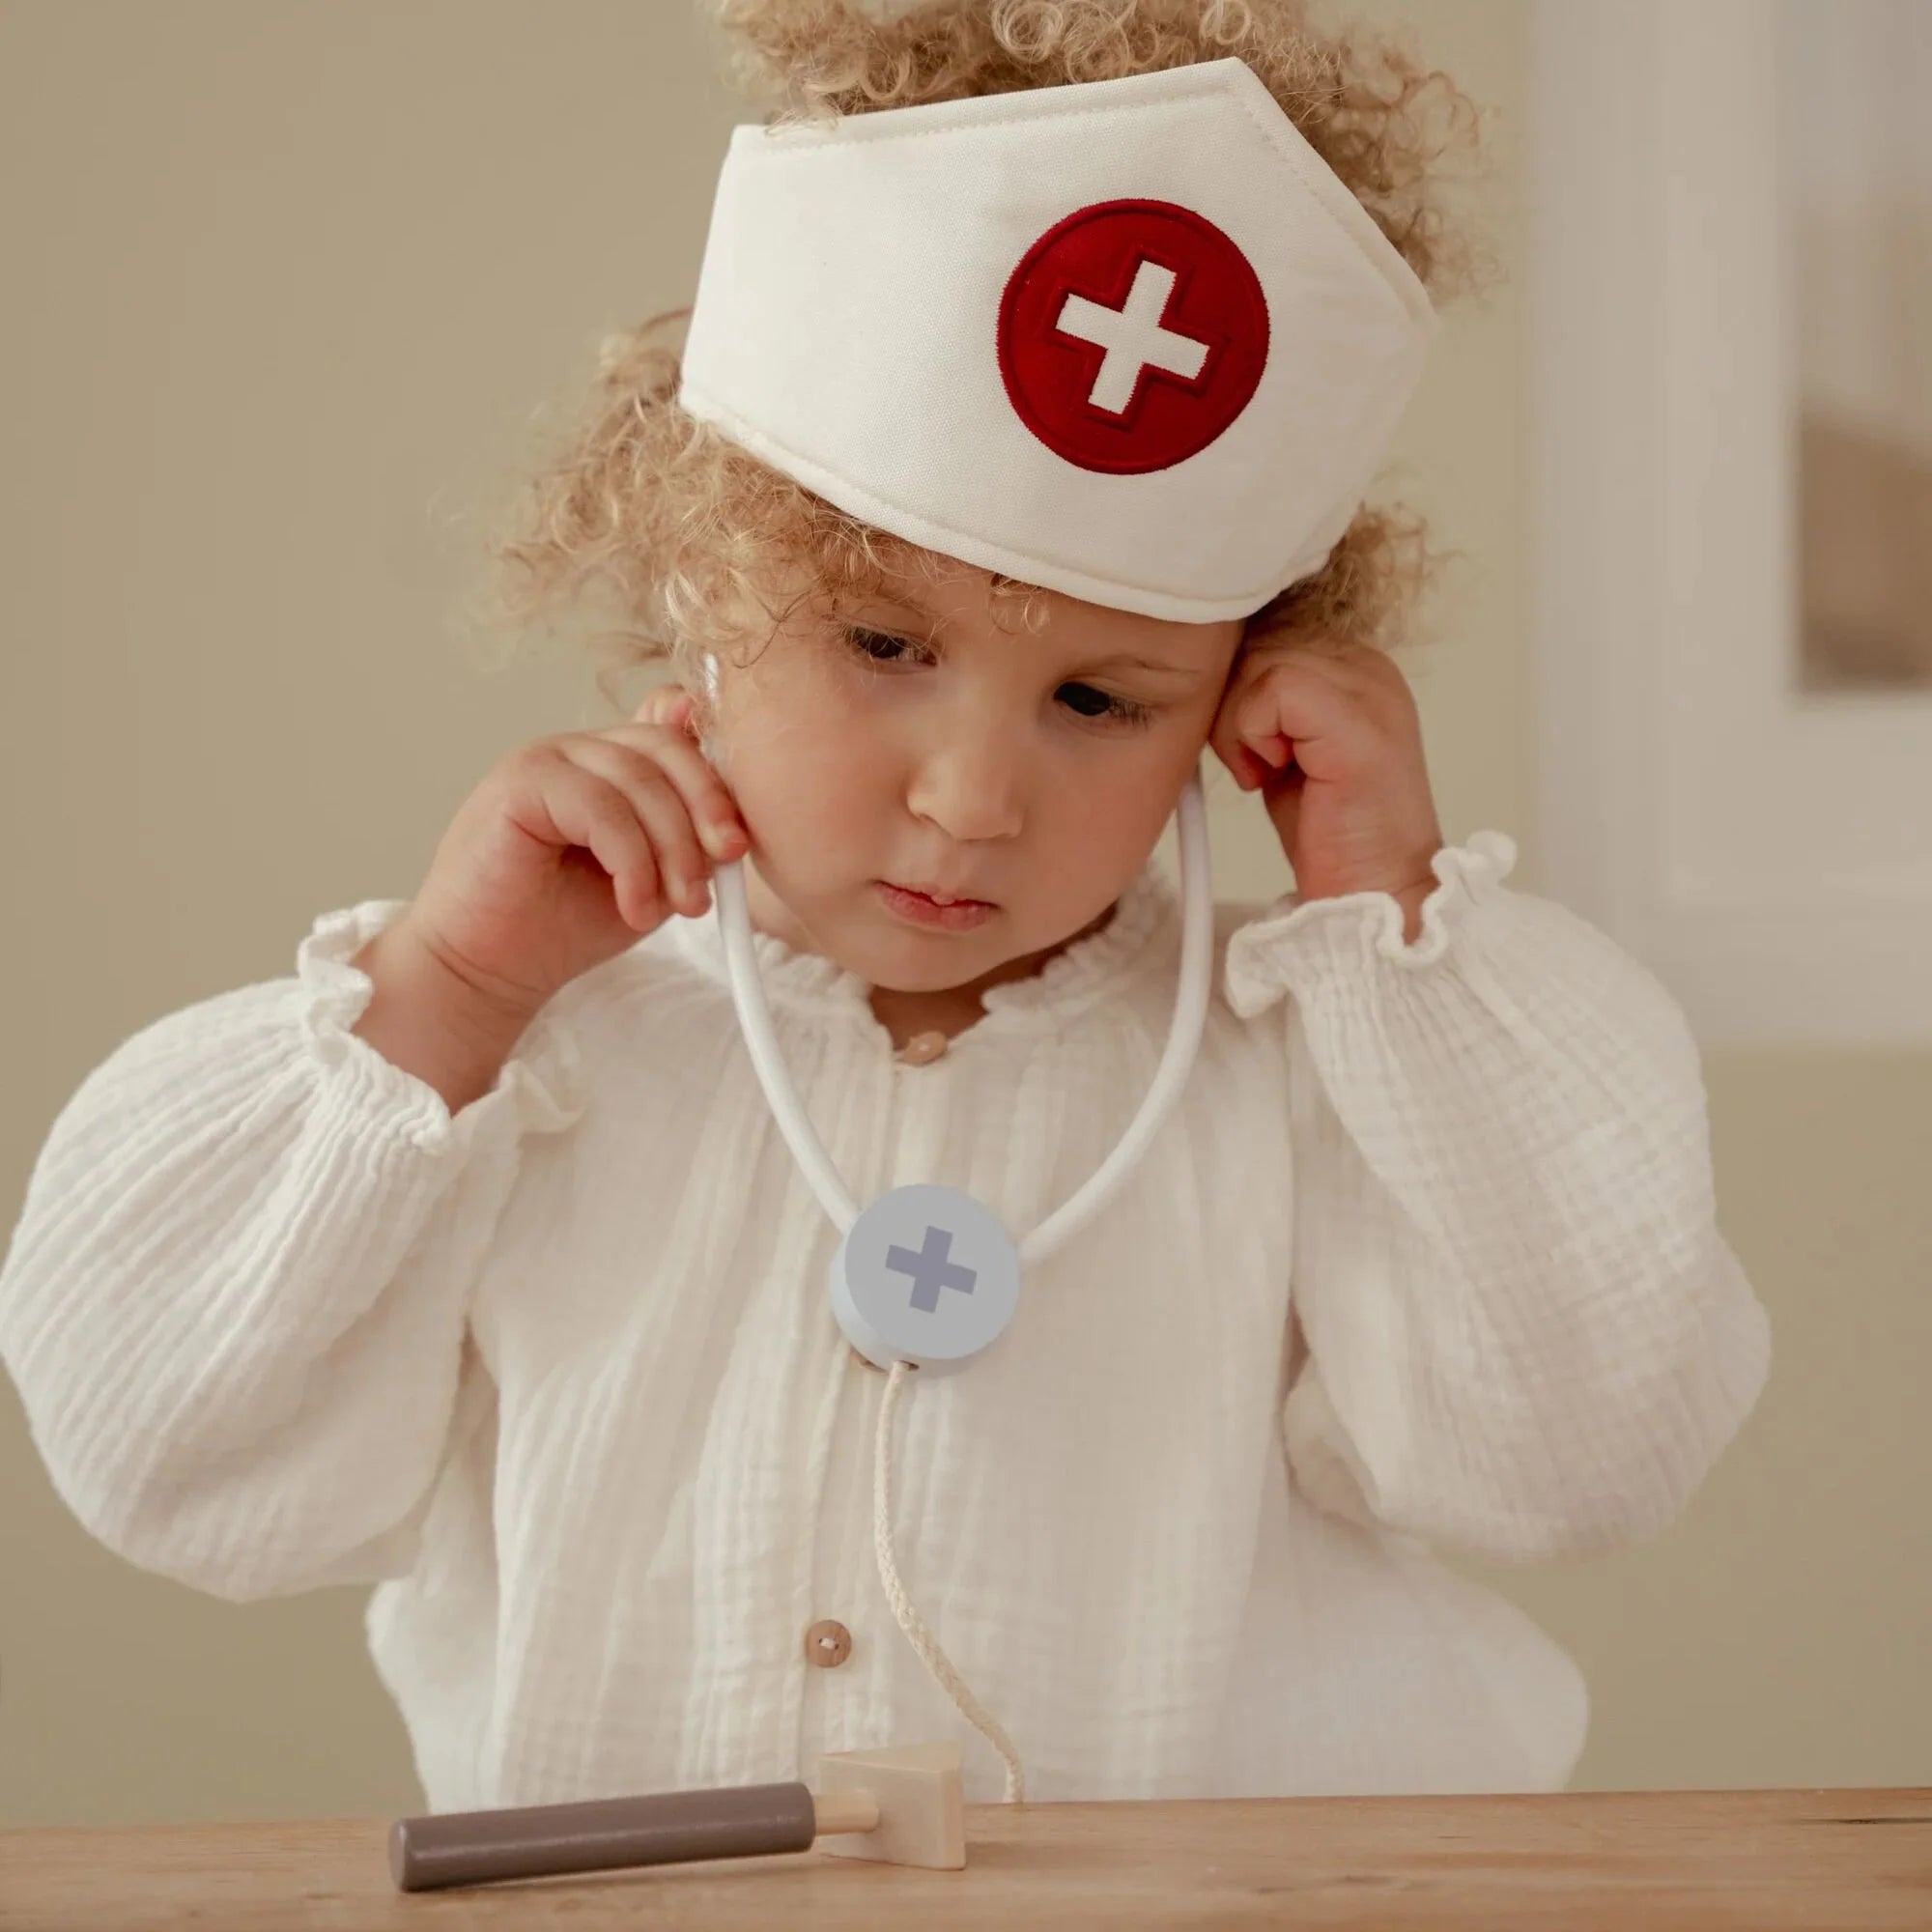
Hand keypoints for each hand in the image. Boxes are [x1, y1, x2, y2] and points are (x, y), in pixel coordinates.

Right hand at [397, 684, 748, 1019]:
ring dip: (673, 849)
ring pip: (639, 780)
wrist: (490, 968)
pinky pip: (600, 807)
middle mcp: (580, 750)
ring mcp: (547, 758)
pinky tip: (635, 906)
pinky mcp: (519, 782)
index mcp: (613, 764)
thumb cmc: (565, 925)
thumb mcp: (652, 878)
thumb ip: (687, 839)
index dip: (718, 778)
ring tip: (681, 906)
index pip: (681, 736)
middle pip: (667, 747)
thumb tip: (735, 818)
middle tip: (727, 865)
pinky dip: (632, 862)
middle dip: (707, 809)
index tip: (738, 840)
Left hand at [1208, 638, 1444, 926]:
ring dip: (1238, 726)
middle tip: (1256, 764)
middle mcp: (1369, 666)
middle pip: (1255, 642)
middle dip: (1231, 706)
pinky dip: (1252, 735)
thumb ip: (1262, 702)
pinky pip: (1272, 688)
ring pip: (1256, 662)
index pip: (1264, 633)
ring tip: (1267, 772)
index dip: (1236, 688)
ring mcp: (1369, 688)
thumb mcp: (1287, 748)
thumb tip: (1210, 670)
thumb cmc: (1332, 833)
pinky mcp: (1357, 717)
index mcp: (1356, 666)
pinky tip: (1274, 775)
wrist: (1373, 891)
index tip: (1252, 745)